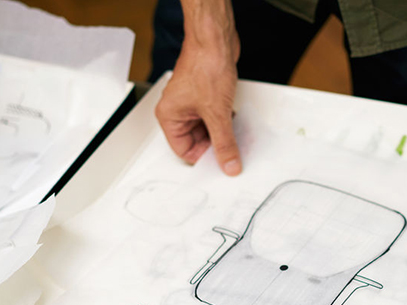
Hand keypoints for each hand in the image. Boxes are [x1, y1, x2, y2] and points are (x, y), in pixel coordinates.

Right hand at [155, 17, 241, 175]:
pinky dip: (226, 120)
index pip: (184, 151)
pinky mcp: (206, 94)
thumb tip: (229, 163)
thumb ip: (225, 142)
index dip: (203, 158)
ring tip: (236, 134)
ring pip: (208, 129)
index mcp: (169, 116)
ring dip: (223, 133)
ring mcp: (192, 102)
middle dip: (215, 145)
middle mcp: (178, 110)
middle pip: (197, 141)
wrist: (215, 39)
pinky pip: (215, 116)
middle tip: (232, 150)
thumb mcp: (217, 113)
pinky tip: (236, 120)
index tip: (221, 163)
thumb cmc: (205, 64)